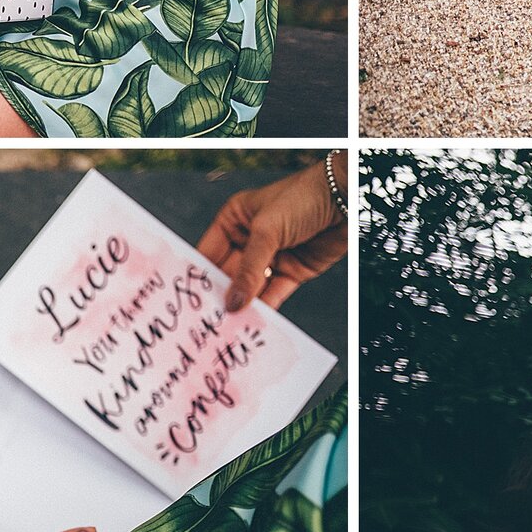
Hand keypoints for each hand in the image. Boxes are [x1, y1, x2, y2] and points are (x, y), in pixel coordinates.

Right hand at [197, 161, 346, 311]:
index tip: (187, 303)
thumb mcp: (268, 230)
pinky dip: (266, 311)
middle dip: (220, 298)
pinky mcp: (292, 271)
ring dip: (242, 308)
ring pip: (250, 289)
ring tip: (228, 333)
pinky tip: (255, 326)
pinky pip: (273, 295)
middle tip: (206, 326)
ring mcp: (271, 257)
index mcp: (235, 220)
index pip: (209, 253)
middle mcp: (250, 240)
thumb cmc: (301, 199)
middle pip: (228, 275)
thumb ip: (249, 269)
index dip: (198, 277)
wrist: (345, 199)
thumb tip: (232, 303)